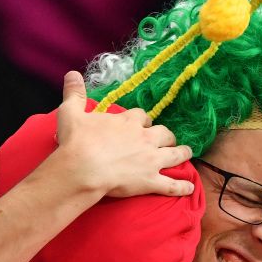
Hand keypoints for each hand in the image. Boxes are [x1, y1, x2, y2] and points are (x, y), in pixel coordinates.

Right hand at [54, 71, 194, 197]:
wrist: (83, 168)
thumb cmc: (77, 141)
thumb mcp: (71, 112)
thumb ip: (74, 93)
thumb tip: (72, 74)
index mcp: (128, 122)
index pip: (142, 116)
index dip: (143, 120)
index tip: (141, 123)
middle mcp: (145, 138)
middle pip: (163, 133)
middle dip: (166, 135)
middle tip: (166, 138)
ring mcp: (151, 160)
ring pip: (174, 154)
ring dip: (182, 152)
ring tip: (187, 152)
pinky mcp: (151, 180)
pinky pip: (171, 184)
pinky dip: (182, 186)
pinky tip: (190, 187)